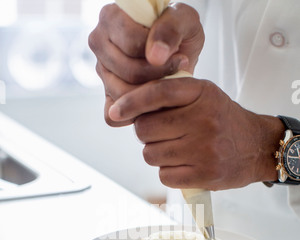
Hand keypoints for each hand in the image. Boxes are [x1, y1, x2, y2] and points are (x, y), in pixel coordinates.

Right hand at [88, 3, 204, 126]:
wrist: (178, 51)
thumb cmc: (179, 31)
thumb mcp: (184, 20)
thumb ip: (170, 30)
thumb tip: (154, 57)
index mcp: (111, 17)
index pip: (132, 45)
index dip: (160, 56)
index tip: (180, 57)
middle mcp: (99, 43)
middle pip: (127, 72)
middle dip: (158, 78)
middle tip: (178, 73)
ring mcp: (101, 71)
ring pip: (121, 96)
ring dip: (151, 97)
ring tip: (169, 85)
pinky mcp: (106, 96)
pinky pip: (113, 118)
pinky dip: (136, 116)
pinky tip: (155, 104)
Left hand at [108, 78, 284, 189]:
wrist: (257, 147)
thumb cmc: (223, 120)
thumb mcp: (203, 95)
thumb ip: (171, 94)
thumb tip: (128, 108)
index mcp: (201, 93)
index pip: (156, 94)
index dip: (130, 103)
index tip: (115, 113)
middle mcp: (203, 120)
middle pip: (146, 129)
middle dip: (146, 134)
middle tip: (163, 134)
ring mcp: (204, 149)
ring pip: (151, 155)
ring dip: (156, 154)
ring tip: (177, 150)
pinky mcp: (204, 174)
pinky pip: (164, 176)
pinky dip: (168, 172)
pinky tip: (184, 166)